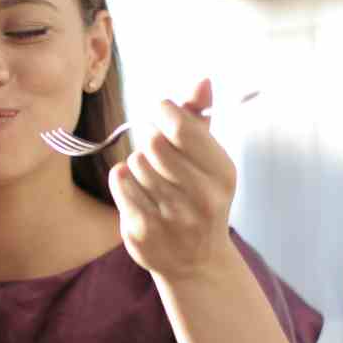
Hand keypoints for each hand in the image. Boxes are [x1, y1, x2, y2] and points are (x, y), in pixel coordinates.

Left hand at [108, 78, 237, 280]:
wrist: (197, 263)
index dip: (164, 112)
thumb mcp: (210, 159)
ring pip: (135, 161)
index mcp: (222, 174)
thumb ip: (201, 117)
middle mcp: (202, 198)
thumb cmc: (201, 196)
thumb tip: (203, 80)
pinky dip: (124, 180)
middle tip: (155, 148)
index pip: (182, 127)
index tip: (162, 114)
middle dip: (150, 138)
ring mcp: (172, 217)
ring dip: (139, 163)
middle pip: (153, 143)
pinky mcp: (143, 231)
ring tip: (153, 178)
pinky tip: (140, 193)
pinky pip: (120, 181)